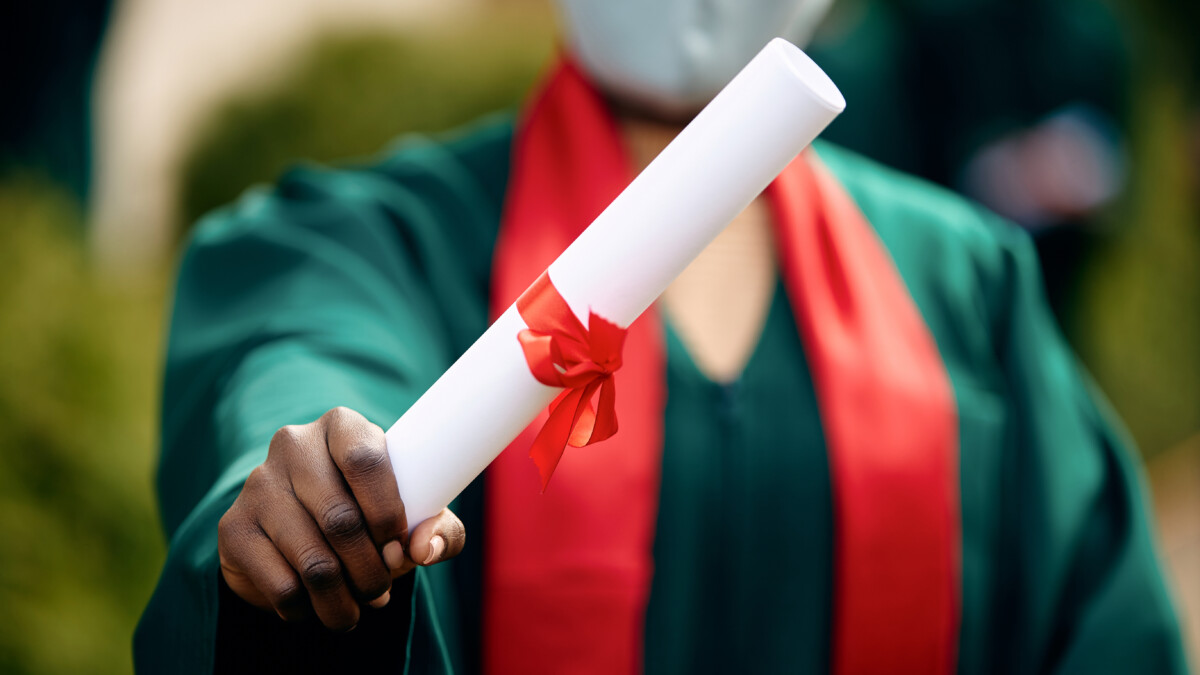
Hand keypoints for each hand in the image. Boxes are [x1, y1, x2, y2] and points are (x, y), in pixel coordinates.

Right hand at [217, 407, 465, 630]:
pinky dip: (306, 608)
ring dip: (342, 600)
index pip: (365, 459)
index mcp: (343, 427)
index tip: (400, 547)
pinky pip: (281, 583)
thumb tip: (425, 549)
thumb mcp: (413, 517)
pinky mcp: (234, 527)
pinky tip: (315, 606)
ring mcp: (258, 484)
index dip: (388, 511)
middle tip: (381, 592)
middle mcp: (294, 444)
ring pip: (312, 560)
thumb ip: (439, 529)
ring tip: (357, 609)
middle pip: (340, 519)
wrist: (301, 535)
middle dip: (371, 570)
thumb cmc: (371, 516)